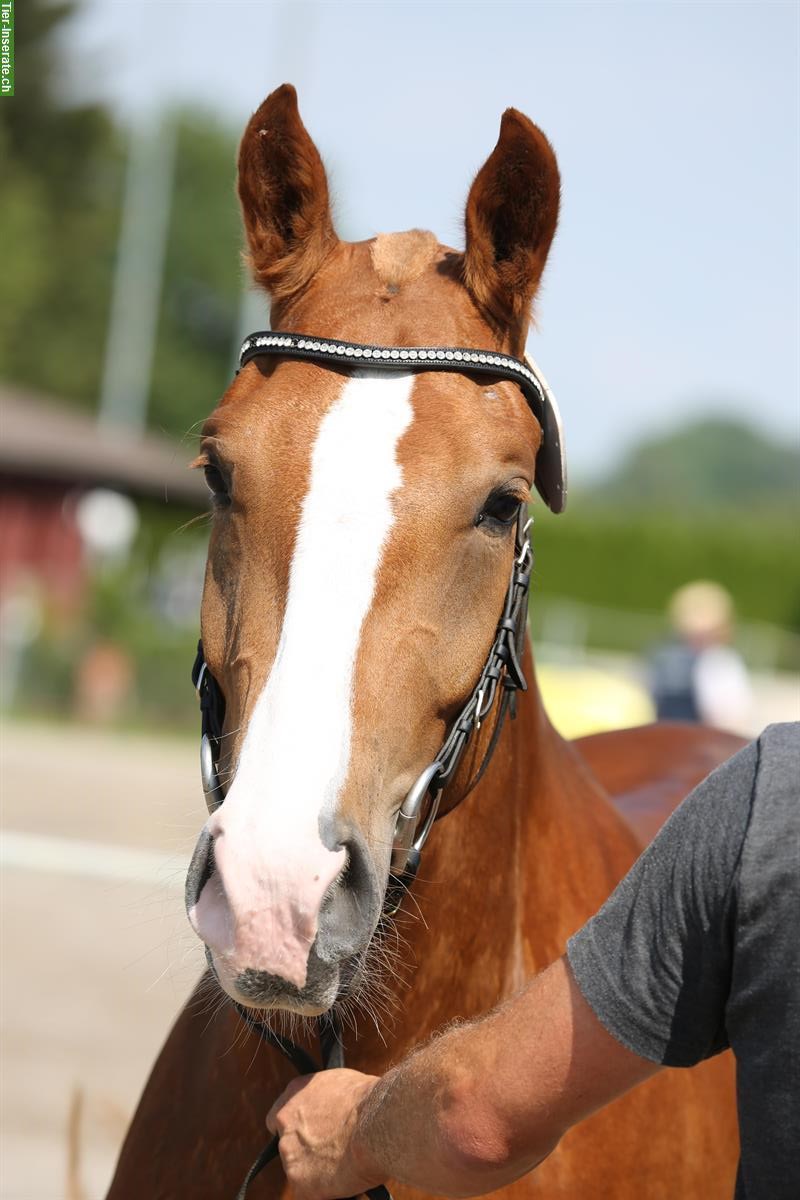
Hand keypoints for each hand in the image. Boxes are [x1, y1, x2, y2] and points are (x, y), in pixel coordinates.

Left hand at [266, 1068, 384, 1199]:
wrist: (377, 1123)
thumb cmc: (370, 1101)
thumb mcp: (342, 1084)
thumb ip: (327, 1098)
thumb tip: (335, 1108)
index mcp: (295, 1094)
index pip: (280, 1117)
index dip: (297, 1129)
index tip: (310, 1136)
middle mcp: (286, 1122)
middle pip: (289, 1146)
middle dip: (308, 1152)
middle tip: (333, 1154)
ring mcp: (290, 1154)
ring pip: (300, 1171)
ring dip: (318, 1172)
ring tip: (346, 1167)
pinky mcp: (300, 1182)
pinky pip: (311, 1193)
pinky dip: (327, 1192)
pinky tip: (346, 1181)